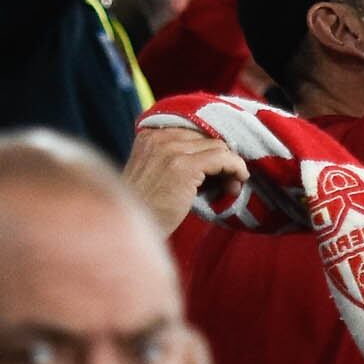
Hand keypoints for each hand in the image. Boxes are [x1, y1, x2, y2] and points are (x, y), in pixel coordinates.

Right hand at [125, 118, 247, 232]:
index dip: (210, 150)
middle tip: (228, 183)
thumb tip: (221, 158)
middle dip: (222, 158)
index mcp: (150, 134)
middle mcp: (159, 136)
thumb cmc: (146, 209)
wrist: (127, 231)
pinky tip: (236, 183)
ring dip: (231, 166)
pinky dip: (235, 168)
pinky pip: (222, 158)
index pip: (194, 132)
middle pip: (207, 137)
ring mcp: (170, 149)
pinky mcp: (183, 166)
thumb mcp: (156, 174)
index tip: (218, 171)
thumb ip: (179, 160)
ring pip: (218, 146)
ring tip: (230, 188)